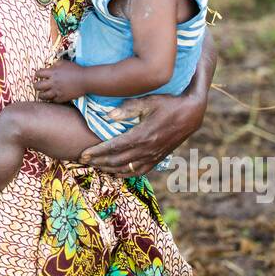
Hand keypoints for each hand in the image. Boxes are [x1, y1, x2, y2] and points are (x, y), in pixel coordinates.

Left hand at [33, 60, 87, 102]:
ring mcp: (57, 91)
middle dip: (36, 85)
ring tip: (41, 94)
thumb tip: (49, 68)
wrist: (85, 80)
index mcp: (52, 72)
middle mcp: (53, 82)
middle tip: (37, 85)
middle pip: (37, 86)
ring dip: (40, 94)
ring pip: (42, 96)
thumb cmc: (75, 69)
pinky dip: (50, 99)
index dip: (37, 74)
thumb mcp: (64, 63)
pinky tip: (51, 97)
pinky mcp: (61, 98)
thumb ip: (55, 64)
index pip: (38, 74)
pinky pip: (52, 100)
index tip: (38, 75)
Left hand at [79, 91, 205, 174]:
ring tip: (95, 166)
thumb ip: (128, 109)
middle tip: (82, 161)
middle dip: (98, 162)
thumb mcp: (149, 101)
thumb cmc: (168, 103)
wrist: (192, 113)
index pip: (113, 147)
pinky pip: (140, 171)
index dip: (96, 152)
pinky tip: (117, 172)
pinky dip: (126, 174)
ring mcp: (153, 156)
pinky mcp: (159, 158)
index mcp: (142, 135)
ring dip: (109, 169)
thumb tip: (108, 116)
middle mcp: (147, 149)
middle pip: (116, 161)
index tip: (82, 154)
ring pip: (126, 169)